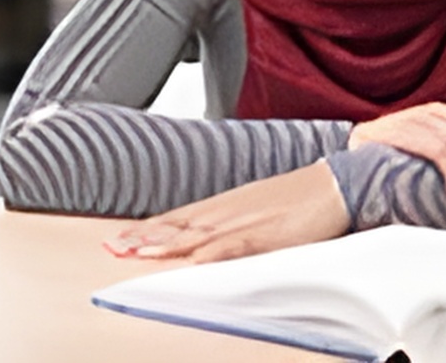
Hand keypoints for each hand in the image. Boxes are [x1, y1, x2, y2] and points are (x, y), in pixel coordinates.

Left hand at [104, 162, 348, 262]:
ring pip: (196, 236)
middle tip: (112, 247)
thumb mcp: (254, 209)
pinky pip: (234, 246)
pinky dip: (211, 254)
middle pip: (177, 227)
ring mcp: (244, 221)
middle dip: (143, 238)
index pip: (175, 218)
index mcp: (223, 205)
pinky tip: (193, 261)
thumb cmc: (296, 198)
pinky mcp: (266, 234)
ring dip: (165, 245)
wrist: (333, 184)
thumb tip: (204, 240)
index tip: (119, 238)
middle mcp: (227, 211)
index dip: (146, 229)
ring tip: (136, 253)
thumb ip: (228, 225)